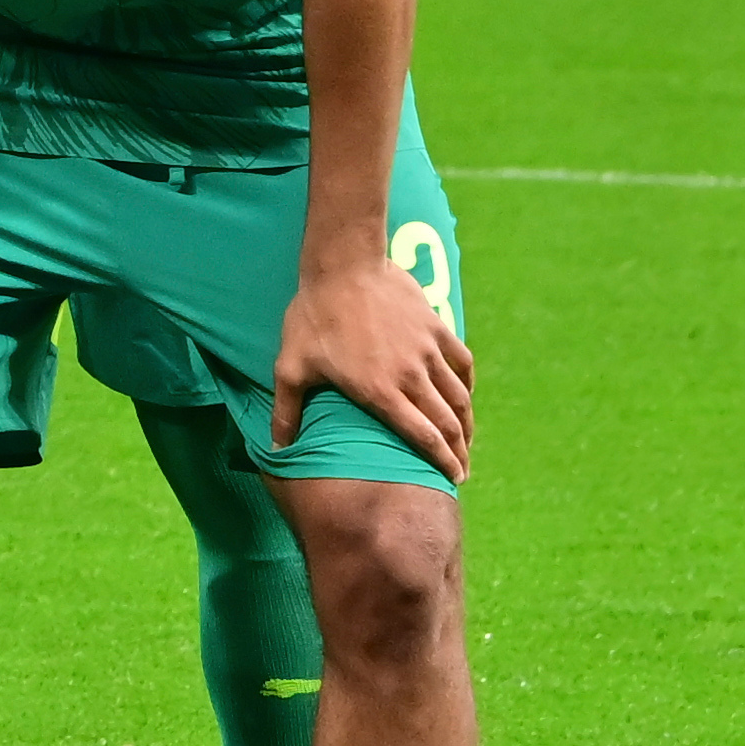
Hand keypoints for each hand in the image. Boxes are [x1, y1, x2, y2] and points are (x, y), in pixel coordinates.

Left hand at [276, 248, 474, 484]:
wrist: (343, 266)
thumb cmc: (313, 317)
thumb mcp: (290, 367)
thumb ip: (287, 411)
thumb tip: (276, 448)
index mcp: (380, 391)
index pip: (422, 436)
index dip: (442, 461)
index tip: (452, 479)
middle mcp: (411, 376)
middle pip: (447, 423)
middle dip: (459, 452)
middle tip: (462, 471)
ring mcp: (427, 351)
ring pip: (459, 396)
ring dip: (467, 423)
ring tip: (467, 441)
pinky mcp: (436, 328)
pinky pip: (462, 362)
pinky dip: (466, 383)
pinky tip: (464, 395)